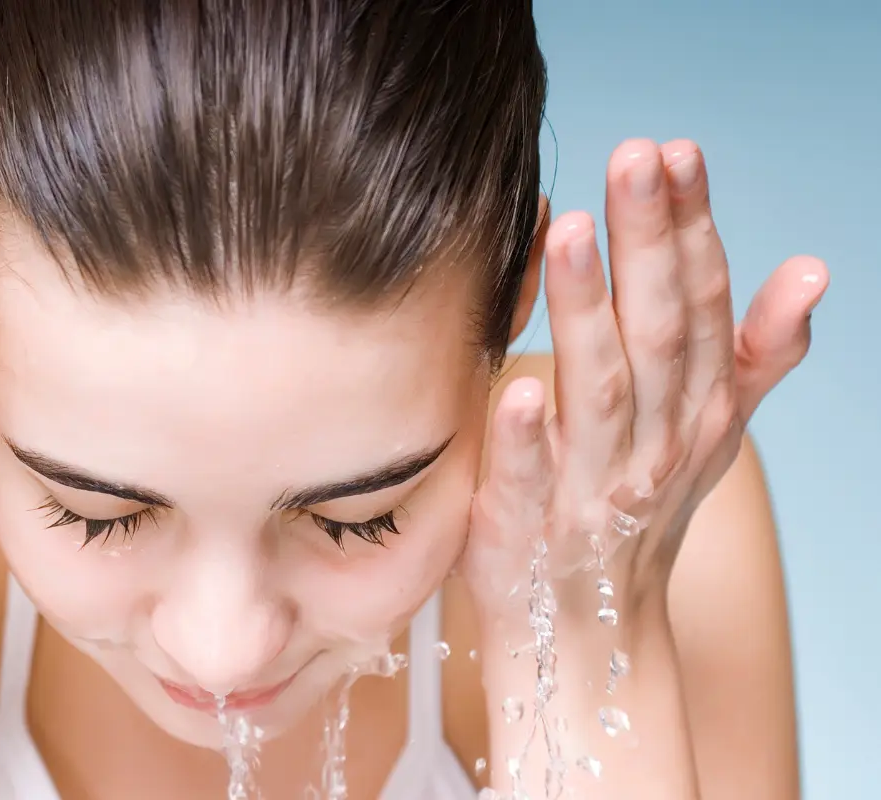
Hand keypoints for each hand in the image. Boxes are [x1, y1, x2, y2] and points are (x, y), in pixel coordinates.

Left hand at [462, 139, 826, 796]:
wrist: (589, 626)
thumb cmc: (642, 508)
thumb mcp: (713, 431)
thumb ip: (755, 352)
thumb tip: (814, 268)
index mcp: (694, 409)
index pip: (698, 304)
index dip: (690, 228)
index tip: (674, 152)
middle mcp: (655, 444)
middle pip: (657, 333)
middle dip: (648, 242)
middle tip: (632, 159)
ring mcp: (594, 490)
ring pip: (599, 393)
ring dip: (587, 313)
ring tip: (569, 234)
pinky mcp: (527, 529)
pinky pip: (528, 483)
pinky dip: (525, 441)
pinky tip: (513, 388)